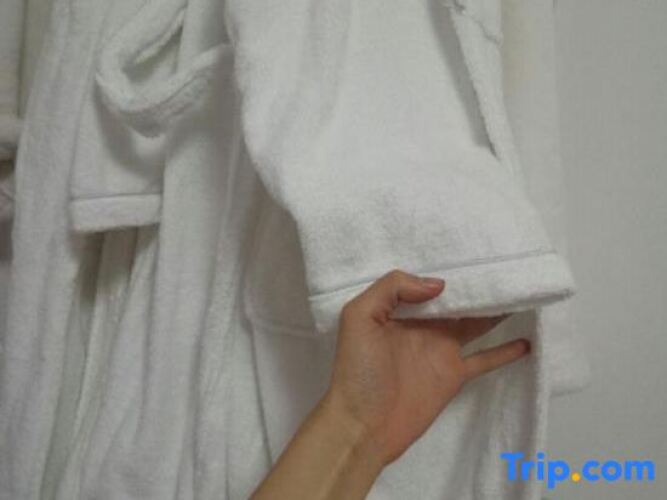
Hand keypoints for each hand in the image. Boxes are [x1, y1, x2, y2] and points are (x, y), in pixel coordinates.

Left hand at [324, 270, 529, 464]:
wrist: (363, 425)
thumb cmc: (357, 370)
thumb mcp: (359, 317)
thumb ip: (391, 289)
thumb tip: (439, 285)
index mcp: (399, 310)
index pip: (427, 283)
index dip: (449, 270)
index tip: (475, 254)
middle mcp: (423, 326)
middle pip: (456, 301)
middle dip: (478, 286)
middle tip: (508, 268)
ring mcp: (440, 350)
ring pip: (475, 323)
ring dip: (497, 311)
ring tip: (525, 293)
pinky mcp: (454, 375)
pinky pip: (484, 358)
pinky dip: (505, 351)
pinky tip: (527, 341)